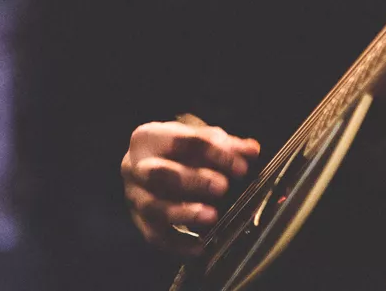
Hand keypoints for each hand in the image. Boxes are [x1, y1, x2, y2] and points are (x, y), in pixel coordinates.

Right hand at [121, 114, 260, 253]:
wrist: (150, 164)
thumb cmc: (179, 150)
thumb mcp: (201, 139)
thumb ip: (227, 145)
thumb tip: (252, 151)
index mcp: (148, 137)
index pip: (183, 141)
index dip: (215, 154)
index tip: (241, 166)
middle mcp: (134, 167)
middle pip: (159, 173)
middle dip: (193, 180)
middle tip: (223, 187)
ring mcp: (134, 196)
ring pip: (154, 207)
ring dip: (184, 213)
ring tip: (212, 217)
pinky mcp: (139, 222)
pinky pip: (157, 236)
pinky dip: (180, 244)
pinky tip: (202, 246)